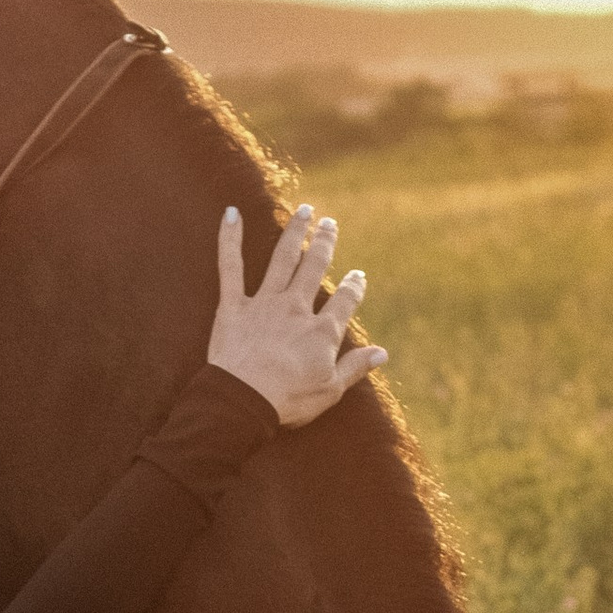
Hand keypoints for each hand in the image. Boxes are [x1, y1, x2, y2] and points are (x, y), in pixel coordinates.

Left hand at [208, 204, 387, 428]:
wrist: (242, 402)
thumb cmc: (287, 401)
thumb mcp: (330, 389)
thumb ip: (356, 367)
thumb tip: (383, 353)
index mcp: (322, 331)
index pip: (345, 301)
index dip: (353, 287)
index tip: (357, 276)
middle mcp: (296, 308)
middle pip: (315, 268)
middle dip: (324, 243)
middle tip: (330, 223)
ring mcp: (264, 304)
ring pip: (283, 258)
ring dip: (295, 231)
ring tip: (304, 210)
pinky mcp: (233, 306)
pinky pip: (230, 267)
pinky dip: (229, 239)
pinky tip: (231, 213)